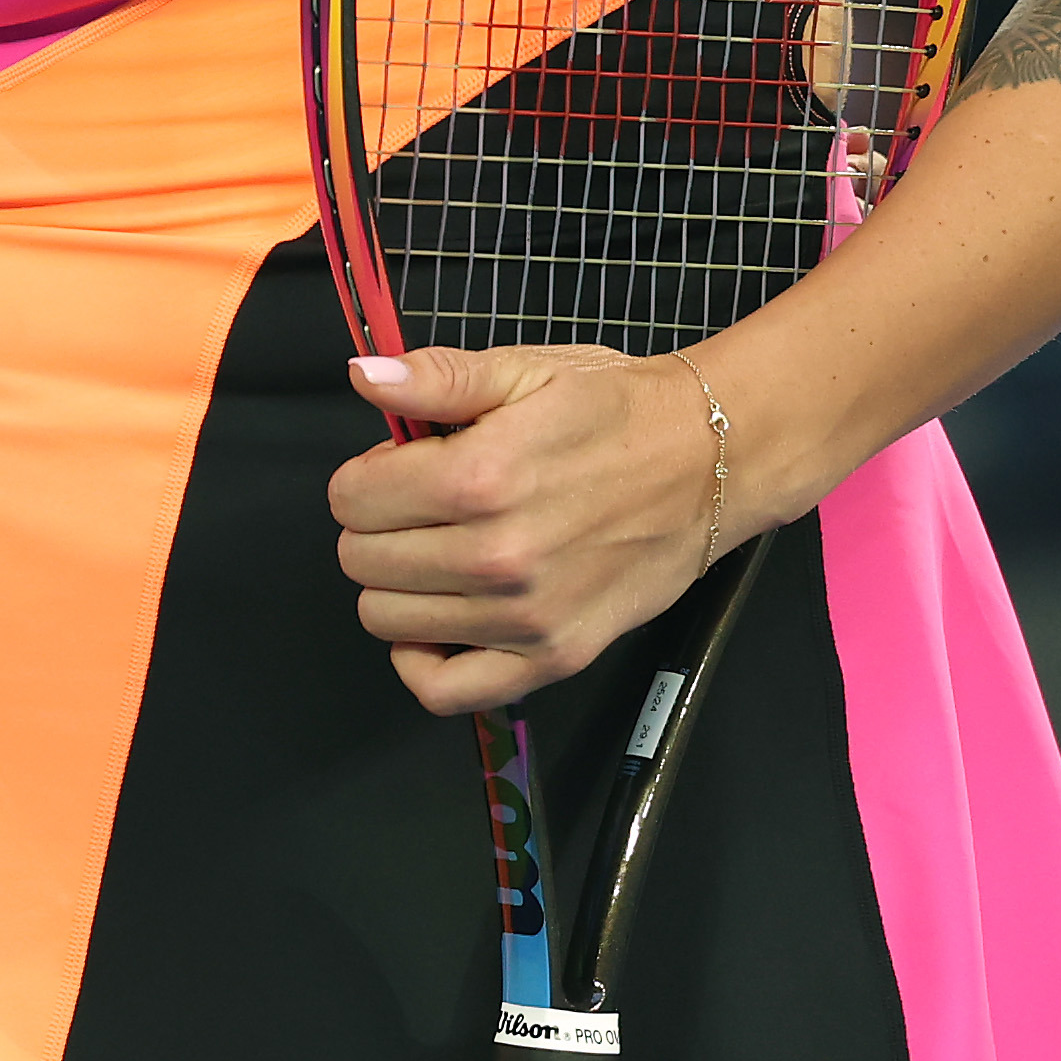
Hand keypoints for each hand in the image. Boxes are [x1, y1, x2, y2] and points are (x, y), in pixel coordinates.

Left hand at [328, 343, 727, 713]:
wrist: (709, 462)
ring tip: (439, 551)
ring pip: (387, 620)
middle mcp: (495, 555)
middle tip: (423, 504)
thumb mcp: (526, 370)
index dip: (367, 474)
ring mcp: (523, 616)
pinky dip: (421, 663)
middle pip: (362, 560)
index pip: (351, 498)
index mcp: (478, 476)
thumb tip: (362, 376)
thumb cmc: (617, 410)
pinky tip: (435, 622)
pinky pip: (446, 691)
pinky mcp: (553, 657)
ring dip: (396, 585)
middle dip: (376, 525)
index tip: (402, 465)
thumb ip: (436, 377)